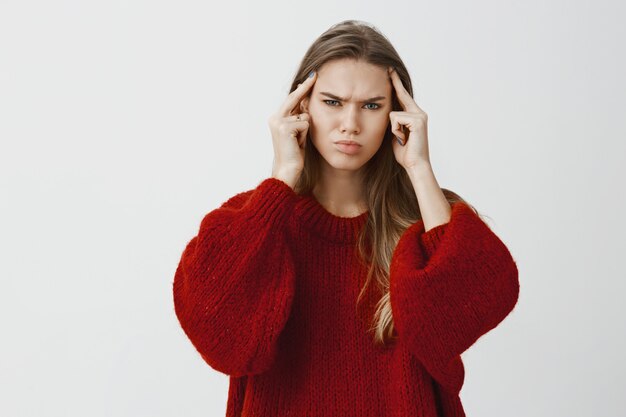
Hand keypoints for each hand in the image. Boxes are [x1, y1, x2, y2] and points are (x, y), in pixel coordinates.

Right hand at [268, 71, 316, 186]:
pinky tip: (297, 143)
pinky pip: (305, 123)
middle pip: (294, 98)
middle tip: (315, 74)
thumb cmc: (294, 153)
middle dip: (305, 87)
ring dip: (306, 129)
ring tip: (298, 141)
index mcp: (276, 118)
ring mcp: (279, 122)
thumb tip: (306, 102)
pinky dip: (305, 134)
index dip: (302, 89)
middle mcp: (275, 118)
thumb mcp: (297, 132)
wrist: (287, 169)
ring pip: (304, 115)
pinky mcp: (285, 127)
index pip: (292, 100)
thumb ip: (299, 118)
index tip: (311, 77)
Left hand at [388, 67, 430, 170]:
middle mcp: (419, 113)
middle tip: (388, 67)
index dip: (396, 84)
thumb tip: (388, 116)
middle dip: (395, 82)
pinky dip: (395, 131)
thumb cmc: (405, 154)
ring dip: (393, 129)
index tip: (390, 72)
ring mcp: (420, 116)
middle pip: (402, 94)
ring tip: (402, 139)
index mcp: (414, 116)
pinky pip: (395, 119)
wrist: (415, 165)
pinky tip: (403, 139)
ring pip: (393, 113)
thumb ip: (394, 124)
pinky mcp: (417, 120)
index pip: (403, 97)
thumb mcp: (396, 136)